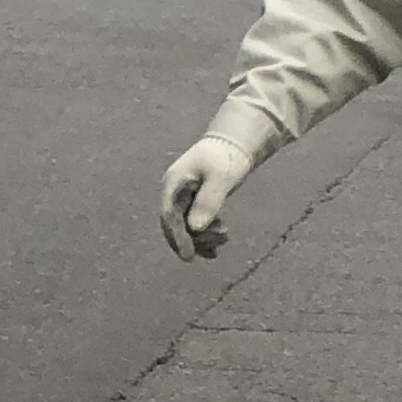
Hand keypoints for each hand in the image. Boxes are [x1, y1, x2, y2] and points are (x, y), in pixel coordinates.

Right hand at [161, 134, 254, 261]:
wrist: (232, 144)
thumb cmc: (226, 157)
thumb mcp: (220, 178)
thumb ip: (208, 201)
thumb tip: (195, 228)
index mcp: (172, 184)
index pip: (169, 216)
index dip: (178, 238)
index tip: (189, 257)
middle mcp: (172, 193)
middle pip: (174, 226)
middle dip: (194, 239)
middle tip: (219, 241)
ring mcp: (180, 199)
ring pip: (184, 229)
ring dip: (202, 239)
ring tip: (224, 237)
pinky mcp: (190, 204)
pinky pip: (191, 227)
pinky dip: (204, 238)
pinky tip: (216, 249)